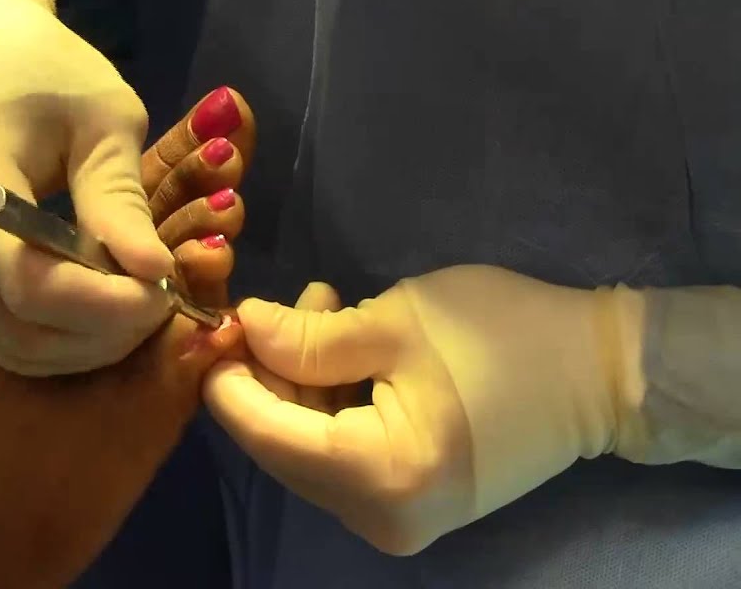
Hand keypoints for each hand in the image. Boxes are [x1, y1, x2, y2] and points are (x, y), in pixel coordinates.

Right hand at [0, 89, 254, 588]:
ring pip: (12, 346)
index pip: (38, 286)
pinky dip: (57, 334)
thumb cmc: (37, 66)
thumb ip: (120, 199)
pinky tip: (99, 306)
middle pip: (25, 331)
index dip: (111, 305)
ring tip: (136, 305)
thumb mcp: (99, 117)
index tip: (168, 289)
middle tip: (163, 303)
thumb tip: (155, 273)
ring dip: (84, 344)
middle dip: (106, 333)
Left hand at [204, 266, 644, 554]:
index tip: (219, 318)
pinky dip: (330, 402)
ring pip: (306, 445)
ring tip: (327, 309)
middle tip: (294, 302)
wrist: (603, 377)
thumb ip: (305, 338)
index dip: (227, 374)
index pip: (260, 432)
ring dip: (301, 379)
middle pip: (280, 442)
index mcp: (376, 476)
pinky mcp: (407, 504)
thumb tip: (240, 330)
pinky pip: (339, 454)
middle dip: (270, 370)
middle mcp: (377, 517)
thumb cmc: (505, 337)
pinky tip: (346, 347)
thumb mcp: (394, 324)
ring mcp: (393, 519)